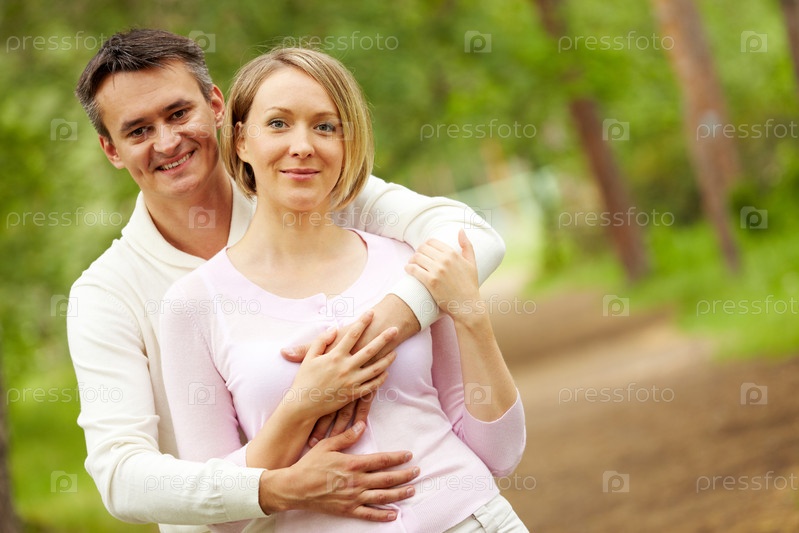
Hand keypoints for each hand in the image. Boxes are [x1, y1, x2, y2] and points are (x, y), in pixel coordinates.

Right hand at [259, 421, 419, 520]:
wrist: (294, 488)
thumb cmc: (309, 465)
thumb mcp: (327, 445)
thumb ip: (346, 437)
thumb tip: (362, 426)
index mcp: (352, 464)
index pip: (381, 460)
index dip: (397, 458)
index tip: (408, 455)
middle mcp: (356, 481)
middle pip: (387, 478)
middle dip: (404, 475)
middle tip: (417, 472)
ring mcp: (353, 497)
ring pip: (382, 496)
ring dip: (399, 493)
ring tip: (412, 490)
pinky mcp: (347, 510)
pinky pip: (369, 514)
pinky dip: (382, 515)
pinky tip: (394, 514)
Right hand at [282, 295, 419, 443]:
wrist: (303, 405)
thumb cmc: (305, 380)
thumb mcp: (309, 357)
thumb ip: (321, 341)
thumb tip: (333, 329)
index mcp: (335, 356)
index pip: (352, 334)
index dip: (363, 322)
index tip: (372, 312)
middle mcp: (346, 367)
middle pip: (370, 349)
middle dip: (384, 338)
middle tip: (395, 329)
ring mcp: (352, 381)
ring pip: (375, 369)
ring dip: (387, 359)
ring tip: (395, 351)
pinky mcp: (354, 394)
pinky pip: (372, 386)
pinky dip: (381, 379)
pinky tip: (386, 372)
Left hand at [405, 230, 481, 322]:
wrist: (468, 305)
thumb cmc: (470, 285)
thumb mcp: (472, 263)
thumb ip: (467, 245)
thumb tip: (461, 230)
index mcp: (453, 253)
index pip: (432, 242)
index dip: (425, 246)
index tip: (423, 251)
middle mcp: (445, 260)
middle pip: (422, 248)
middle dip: (417, 252)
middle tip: (416, 259)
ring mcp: (437, 271)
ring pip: (417, 257)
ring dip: (411, 260)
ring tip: (411, 264)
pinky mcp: (430, 282)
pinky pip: (414, 270)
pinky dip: (408, 268)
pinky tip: (408, 270)